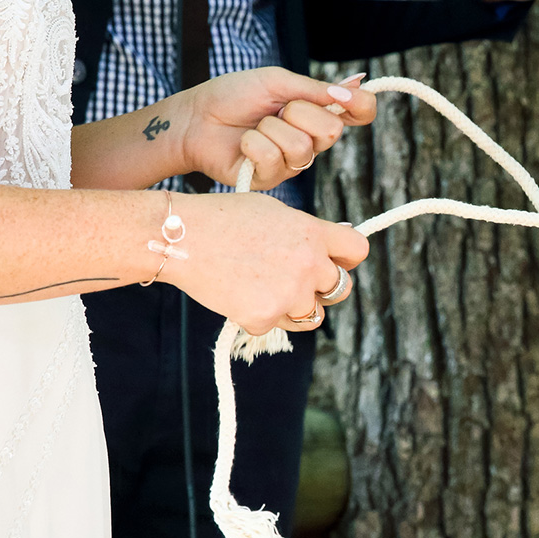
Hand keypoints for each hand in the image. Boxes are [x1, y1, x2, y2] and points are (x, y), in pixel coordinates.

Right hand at [164, 193, 368, 334]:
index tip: (334, 261)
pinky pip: (273, 325)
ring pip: (311, 315)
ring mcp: (289, 294)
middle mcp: (309, 264)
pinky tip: (236, 293)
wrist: (181, 237)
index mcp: (313, 233)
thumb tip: (332, 245)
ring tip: (261, 286)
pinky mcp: (264, 317)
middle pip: (340, 288)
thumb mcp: (274, 212)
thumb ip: (306, 232)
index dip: (347, 258)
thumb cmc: (223, 218)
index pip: (358, 251)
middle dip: (322, 287)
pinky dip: (257, 315)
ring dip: (294, 307)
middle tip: (292, 279)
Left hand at [173, 68, 377, 188]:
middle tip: (276, 110)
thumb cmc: (232, 96)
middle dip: (299, 112)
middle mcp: (311, 140)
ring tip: (254, 127)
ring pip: (302, 147)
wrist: (195, 118)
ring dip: (270, 129)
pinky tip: (244, 144)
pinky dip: (253, 144)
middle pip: (332, 130)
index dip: (362, 106)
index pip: (360, 112)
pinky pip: (275, 159)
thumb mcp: (276, 82)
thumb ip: (315, 89)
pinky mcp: (271, 180)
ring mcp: (293, 163)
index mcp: (317, 112)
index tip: (347, 99)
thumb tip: (357, 86)